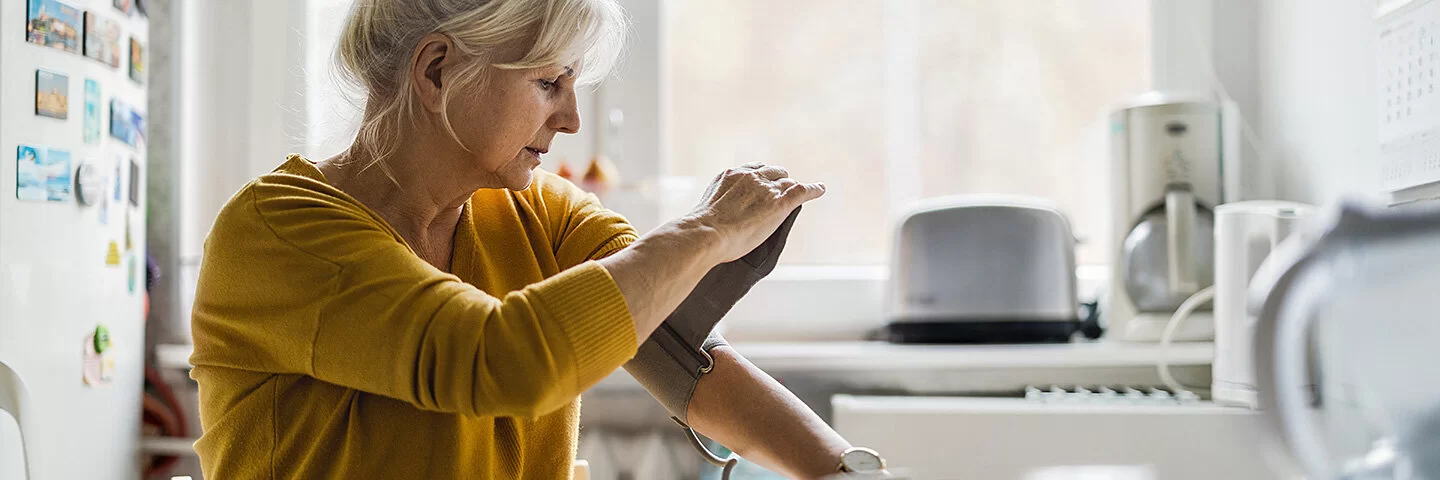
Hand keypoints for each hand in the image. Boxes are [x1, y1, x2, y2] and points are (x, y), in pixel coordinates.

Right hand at [689, 162, 825, 263]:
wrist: (707, 233)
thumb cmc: (702, 230)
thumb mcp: (706, 209)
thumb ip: (717, 207)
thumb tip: (713, 221)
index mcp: (731, 175)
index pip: (753, 169)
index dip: (761, 177)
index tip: (763, 183)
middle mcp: (750, 176)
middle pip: (773, 172)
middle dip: (778, 180)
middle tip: (781, 192)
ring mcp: (766, 188)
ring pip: (787, 182)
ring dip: (791, 188)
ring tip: (799, 193)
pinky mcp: (780, 203)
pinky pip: (802, 190)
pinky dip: (813, 189)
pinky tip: (820, 189)